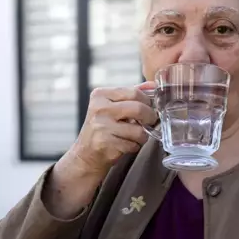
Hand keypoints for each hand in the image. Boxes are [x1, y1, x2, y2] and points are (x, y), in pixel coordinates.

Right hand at [44, 82, 156, 217]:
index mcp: (100, 95)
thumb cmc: (103, 128)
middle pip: (139, 108)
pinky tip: (125, 145)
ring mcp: (101, 126)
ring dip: (143, 136)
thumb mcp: (113, 106)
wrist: (86, 154)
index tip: (149, 108)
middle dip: (150, 117)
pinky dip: (134, 146)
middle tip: (150, 121)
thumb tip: (152, 85)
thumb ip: (131, 94)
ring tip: (135, 136)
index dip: (148, 102)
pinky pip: (133, 144)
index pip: (134, 92)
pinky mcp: (105, 143)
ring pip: (139, 130)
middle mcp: (99, 108)